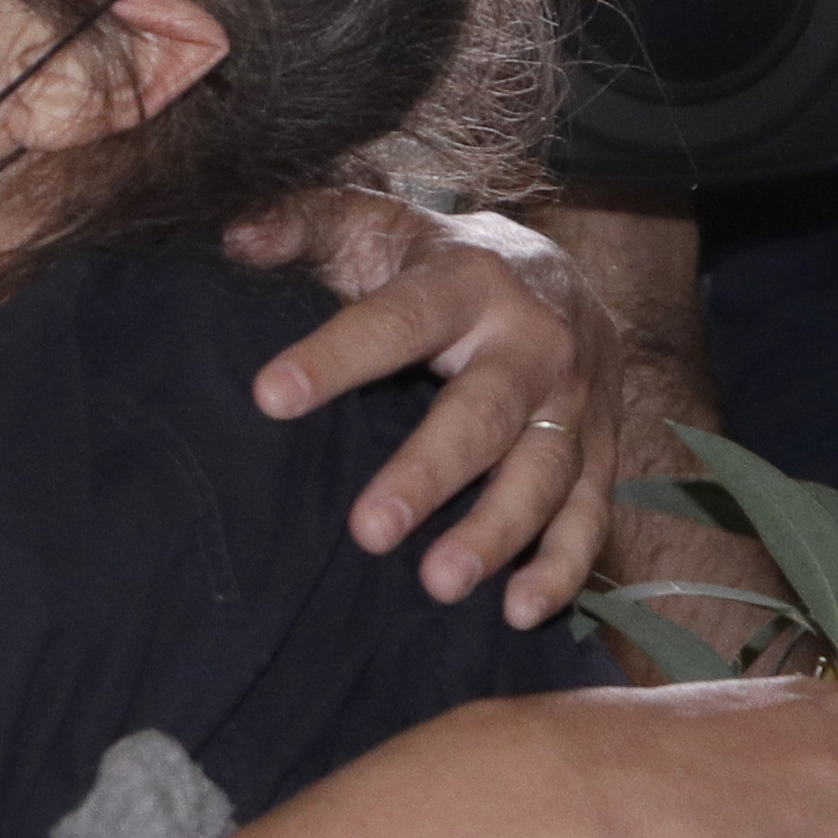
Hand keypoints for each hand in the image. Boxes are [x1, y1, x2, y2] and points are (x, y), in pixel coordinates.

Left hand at [230, 189, 616, 626]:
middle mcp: (534, 341)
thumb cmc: (435, 259)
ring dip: (496, 531)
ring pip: (544, 471)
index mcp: (466, 281)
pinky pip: (590, 512)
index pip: (395, 321)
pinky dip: (563, 566)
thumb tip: (234, 238)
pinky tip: (519, 612)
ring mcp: (576, 402)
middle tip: (369, 531)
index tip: (268, 398)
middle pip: (484, 413)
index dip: (334, 357)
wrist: (559, 269)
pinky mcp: (602, 450)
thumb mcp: (374, 226)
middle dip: (428, 473)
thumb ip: (305, 226)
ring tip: (438, 584)